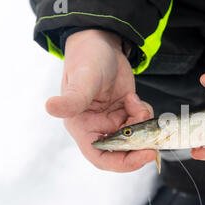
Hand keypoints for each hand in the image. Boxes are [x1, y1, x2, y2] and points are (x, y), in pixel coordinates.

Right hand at [46, 29, 155, 171]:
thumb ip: (72, 99)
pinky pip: (142, 122)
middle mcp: (98, 128)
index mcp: (83, 127)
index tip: (144, 156)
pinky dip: (145, 114)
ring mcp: (114, 120)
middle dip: (140, 145)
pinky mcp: (126, 111)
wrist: (102, 41)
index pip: (102, 158)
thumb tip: (51, 107)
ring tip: (137, 104)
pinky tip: (135, 98)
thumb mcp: (82, 80)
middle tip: (153, 135)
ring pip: (137, 136)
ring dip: (144, 126)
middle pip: (124, 151)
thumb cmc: (87, 59)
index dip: (124, 163)